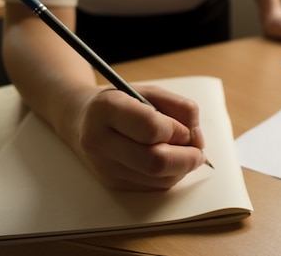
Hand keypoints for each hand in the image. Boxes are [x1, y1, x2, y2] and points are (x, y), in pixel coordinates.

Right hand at [72, 86, 205, 190]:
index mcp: (108, 108)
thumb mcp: (152, 92)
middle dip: (187, 158)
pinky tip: (168, 160)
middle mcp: (100, 140)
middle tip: (196, 150)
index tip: (185, 129)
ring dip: (182, 168)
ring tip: (181, 151)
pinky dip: (171, 175)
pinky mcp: (112, 183)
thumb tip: (197, 140)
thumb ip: (181, 108)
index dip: (178, 131)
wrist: (84, 120)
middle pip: (155, 162)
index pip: (151, 128)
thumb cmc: (124, 103)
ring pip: (158, 179)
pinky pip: (154, 187)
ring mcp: (104, 166)